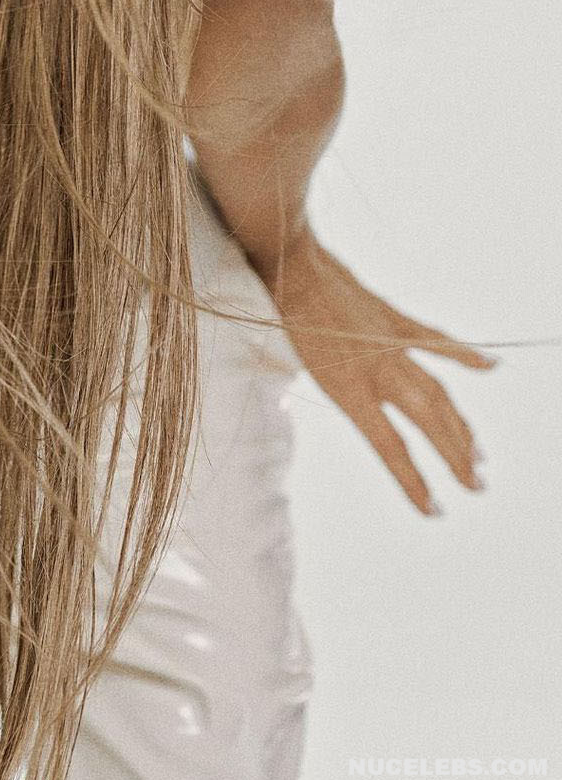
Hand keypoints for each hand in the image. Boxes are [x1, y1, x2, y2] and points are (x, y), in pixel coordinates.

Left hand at [257, 232, 497, 515]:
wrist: (294, 268)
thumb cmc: (288, 320)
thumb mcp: (302, 370)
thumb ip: (339, 393)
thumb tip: (363, 413)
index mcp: (349, 390)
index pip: (389, 446)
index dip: (413, 482)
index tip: (434, 511)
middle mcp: (377, 372)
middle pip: (427, 422)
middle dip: (454, 457)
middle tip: (476, 485)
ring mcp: (391, 345)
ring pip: (438, 391)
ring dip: (460, 425)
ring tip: (478, 455)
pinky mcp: (396, 320)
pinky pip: (436, 341)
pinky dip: (464, 354)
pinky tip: (490, 368)